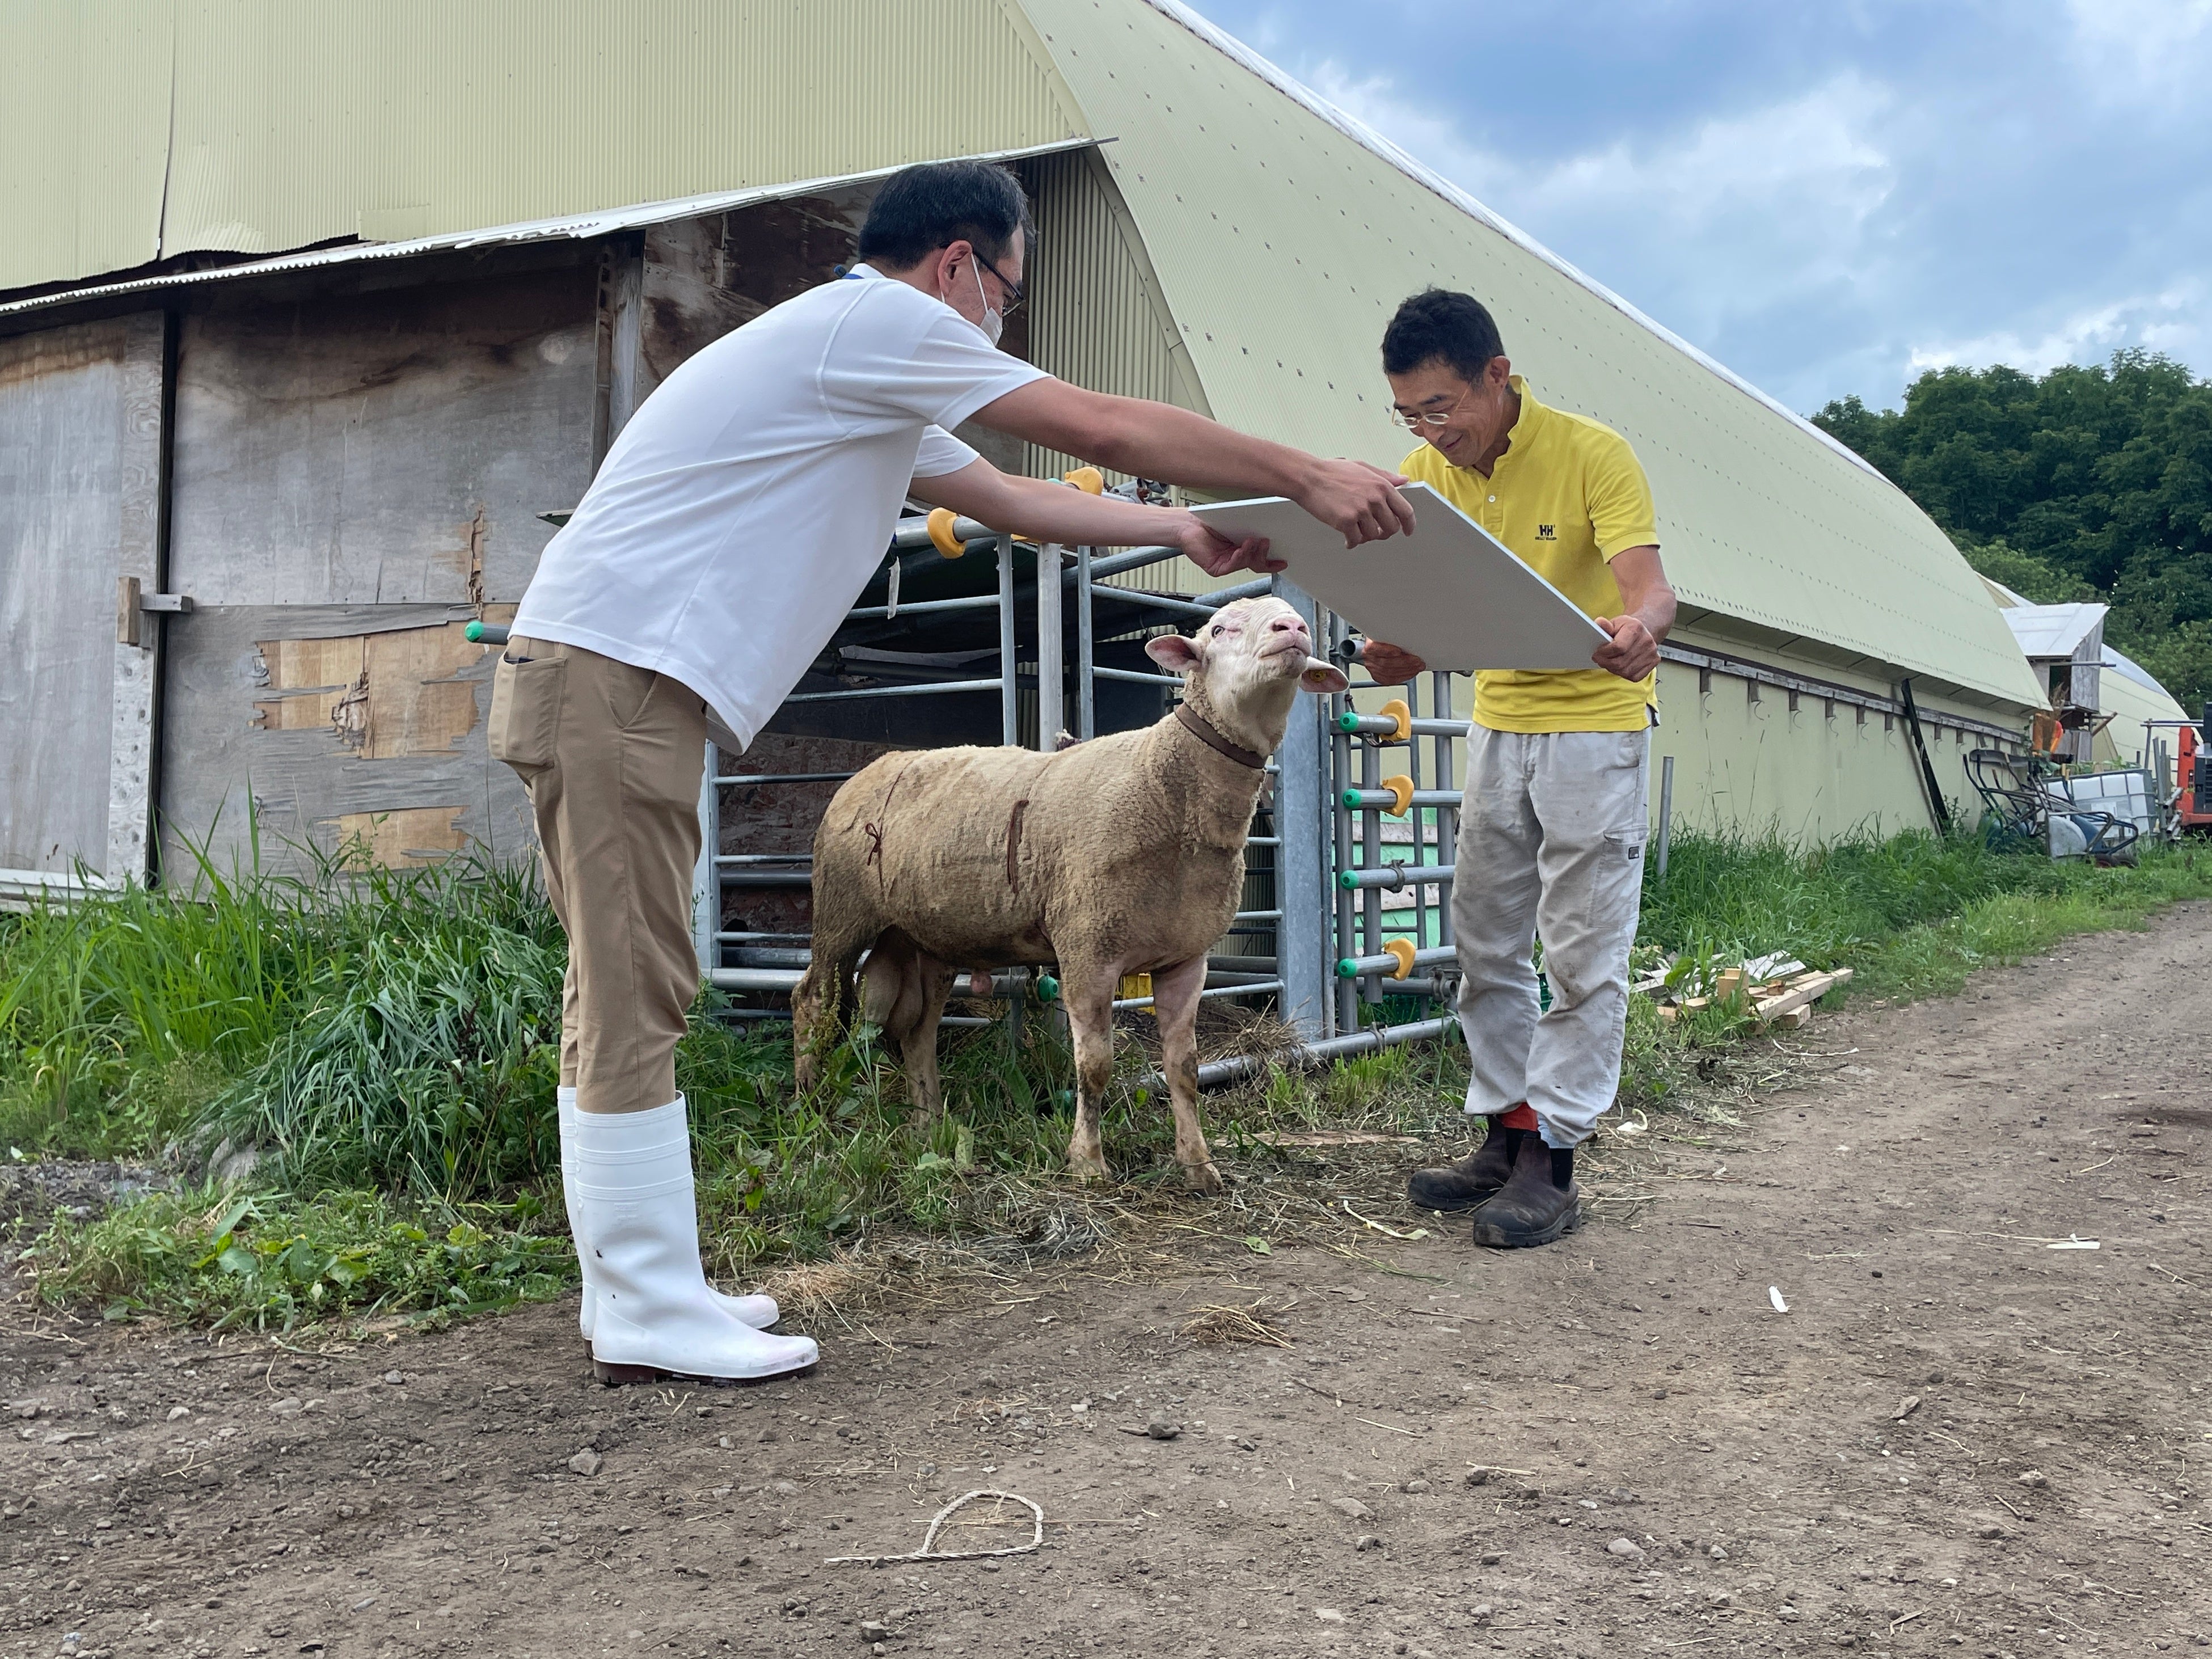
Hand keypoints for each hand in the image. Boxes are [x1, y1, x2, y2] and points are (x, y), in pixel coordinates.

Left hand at [1176, 512, 1282, 576]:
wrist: (1187, 525)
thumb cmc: (1209, 522)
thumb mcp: (1235, 524)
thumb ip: (1250, 528)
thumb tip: (1267, 529)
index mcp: (1242, 549)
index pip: (1261, 559)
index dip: (1272, 562)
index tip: (1283, 562)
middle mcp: (1236, 558)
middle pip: (1256, 564)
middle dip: (1264, 555)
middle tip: (1267, 543)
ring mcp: (1227, 564)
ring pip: (1245, 563)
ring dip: (1251, 552)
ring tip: (1253, 541)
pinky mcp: (1216, 568)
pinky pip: (1231, 566)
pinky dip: (1238, 557)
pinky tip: (1241, 549)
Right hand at [1295, 459, 1416, 546]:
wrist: (1308, 477)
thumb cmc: (1332, 472)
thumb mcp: (1362, 468)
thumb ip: (1385, 476)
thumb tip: (1403, 480)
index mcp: (1382, 485)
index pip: (1405, 510)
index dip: (1409, 524)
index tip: (1408, 531)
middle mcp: (1374, 498)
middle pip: (1392, 528)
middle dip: (1384, 533)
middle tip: (1375, 532)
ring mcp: (1360, 511)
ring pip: (1372, 536)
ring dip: (1364, 536)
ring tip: (1355, 530)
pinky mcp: (1345, 521)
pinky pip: (1355, 540)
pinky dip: (1351, 542)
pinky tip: (1346, 538)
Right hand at [1358, 641, 1426, 683]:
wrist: (1376, 644)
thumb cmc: (1384, 639)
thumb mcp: (1387, 633)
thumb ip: (1394, 636)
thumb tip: (1409, 639)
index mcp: (1370, 646)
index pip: (1376, 649)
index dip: (1388, 651)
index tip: (1399, 651)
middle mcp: (1369, 658)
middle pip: (1386, 663)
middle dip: (1405, 662)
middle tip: (1417, 660)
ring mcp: (1373, 668)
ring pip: (1390, 673)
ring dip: (1407, 670)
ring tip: (1418, 666)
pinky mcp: (1378, 676)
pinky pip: (1391, 680)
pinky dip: (1403, 676)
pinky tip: (1411, 672)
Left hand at [1592, 614, 1658, 680]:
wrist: (1642, 632)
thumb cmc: (1626, 628)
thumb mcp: (1614, 623)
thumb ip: (1604, 625)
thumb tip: (1599, 623)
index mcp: (1635, 628)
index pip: (1618, 647)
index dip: (1604, 653)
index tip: (1597, 653)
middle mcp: (1646, 640)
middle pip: (1621, 662)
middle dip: (1606, 663)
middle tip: (1599, 659)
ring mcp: (1652, 652)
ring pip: (1626, 671)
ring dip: (1613, 669)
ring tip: (1608, 662)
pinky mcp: (1654, 662)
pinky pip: (1634, 676)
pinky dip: (1623, 674)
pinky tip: (1619, 667)